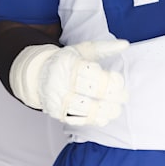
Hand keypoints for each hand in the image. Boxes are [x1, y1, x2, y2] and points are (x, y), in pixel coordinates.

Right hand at [11, 39, 128, 126]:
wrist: (39, 74)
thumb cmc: (67, 61)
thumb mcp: (84, 50)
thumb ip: (105, 47)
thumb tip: (125, 44)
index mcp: (69, 63)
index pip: (93, 73)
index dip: (110, 80)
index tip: (120, 81)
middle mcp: (61, 81)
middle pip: (91, 91)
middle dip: (112, 96)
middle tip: (124, 97)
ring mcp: (58, 99)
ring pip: (85, 109)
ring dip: (105, 111)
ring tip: (116, 109)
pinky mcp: (57, 112)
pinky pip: (77, 120)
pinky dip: (93, 120)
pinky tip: (104, 117)